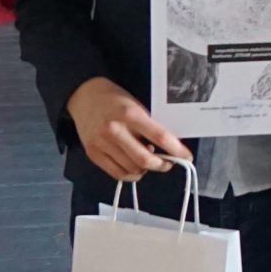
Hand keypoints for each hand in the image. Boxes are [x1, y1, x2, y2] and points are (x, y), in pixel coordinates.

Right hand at [67, 77, 191, 183]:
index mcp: (130, 114)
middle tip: (167, 163)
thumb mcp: (136, 106)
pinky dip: (130, 175)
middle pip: (144, 158)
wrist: (84, 96)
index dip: (176, 150)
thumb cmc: (115, 100)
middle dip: (161, 165)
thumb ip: (149, 126)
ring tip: (148, 162)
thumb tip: (168, 147)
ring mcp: (102, 144)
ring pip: (132, 168)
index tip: (187, 157)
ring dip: (145, 170)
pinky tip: (135, 168)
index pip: (159, 136)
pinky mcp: (93, 154)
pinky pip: (116, 173)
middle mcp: (115, 130)